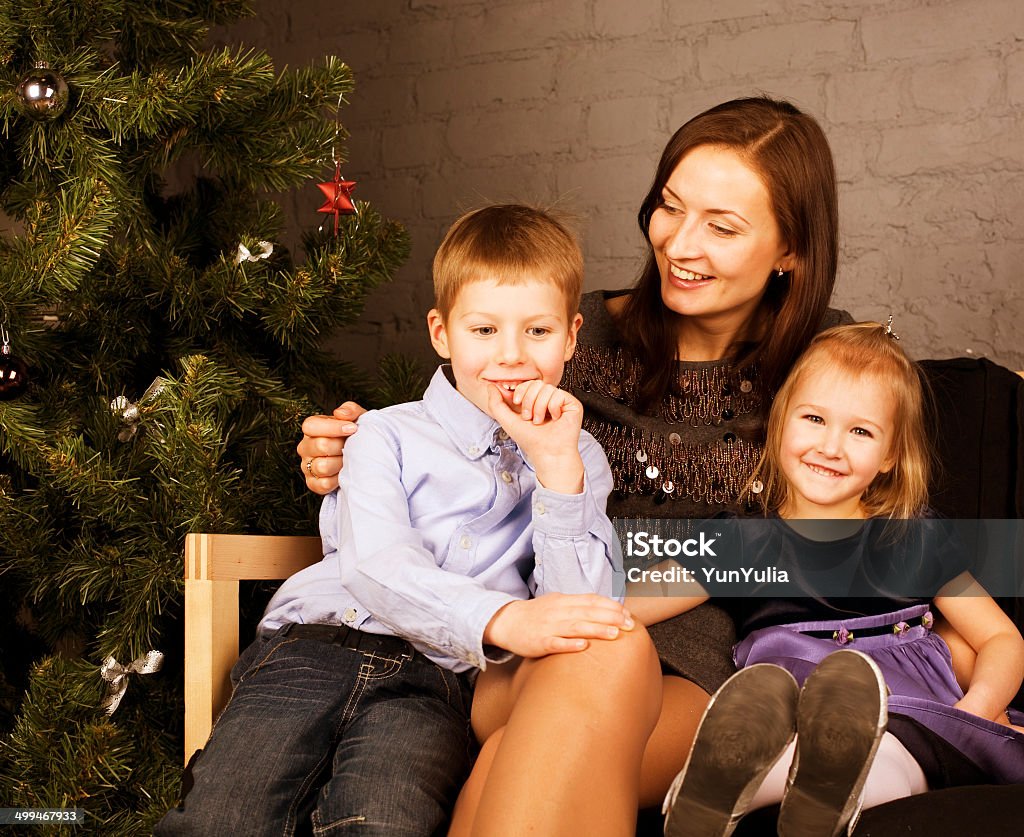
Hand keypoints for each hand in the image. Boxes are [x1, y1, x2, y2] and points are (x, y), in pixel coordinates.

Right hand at [297, 402, 365, 494]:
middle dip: (342, 446)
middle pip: (321, 445)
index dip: (333, 427)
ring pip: (322, 466)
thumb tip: (340, 413)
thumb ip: (350, 410)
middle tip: (352, 447)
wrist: (362, 456)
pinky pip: (324, 484)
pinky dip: (338, 480)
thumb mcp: (357, 419)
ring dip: (341, 464)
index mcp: (312, 429)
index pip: (311, 426)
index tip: (353, 428)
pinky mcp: (313, 483)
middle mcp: (305, 447)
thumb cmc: (355, 436)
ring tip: (349, 460)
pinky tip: (344, 473)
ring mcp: (307, 466)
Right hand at [483, 593, 633, 657]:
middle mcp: (558, 611)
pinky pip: (555, 643)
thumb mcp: (558, 604)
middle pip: (587, 612)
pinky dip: (569, 644)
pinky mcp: (539, 642)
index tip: (627, 614)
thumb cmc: (537, 615)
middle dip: (610, 617)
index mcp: (564, 601)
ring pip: (575, 626)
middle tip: (629, 624)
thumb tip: (607, 609)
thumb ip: (579, 606)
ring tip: (614, 634)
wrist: (507, 622)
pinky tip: (583, 646)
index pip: (591, 600)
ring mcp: (548, 627)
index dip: (610, 606)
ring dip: (596, 629)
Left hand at [485, 382, 584, 493]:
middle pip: (536, 383)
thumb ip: (496, 404)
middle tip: (530, 417)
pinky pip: (559, 394)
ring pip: (547, 389)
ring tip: (541, 421)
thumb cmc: (531, 440)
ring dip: (539, 407)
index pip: (527, 383)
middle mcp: (548, 399)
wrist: (548, 453)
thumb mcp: (508, 421)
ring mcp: (561, 401)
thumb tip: (490, 387)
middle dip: (529, 402)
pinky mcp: (572, 404)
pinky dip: (553, 408)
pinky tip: (555, 418)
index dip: (521, 391)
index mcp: (535, 401)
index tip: (518, 404)